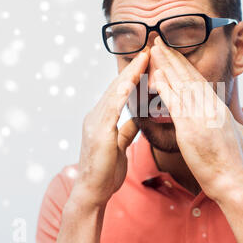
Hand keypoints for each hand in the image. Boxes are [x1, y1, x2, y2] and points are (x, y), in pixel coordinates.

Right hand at [70, 48, 149, 207]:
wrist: (92, 192)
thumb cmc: (106, 171)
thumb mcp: (119, 145)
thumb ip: (126, 129)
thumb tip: (137, 117)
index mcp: (102, 118)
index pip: (121, 91)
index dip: (134, 75)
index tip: (148, 61)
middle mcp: (96, 116)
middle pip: (117, 86)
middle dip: (133, 68)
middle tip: (149, 50)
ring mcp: (95, 123)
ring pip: (115, 92)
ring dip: (130, 74)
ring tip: (144, 58)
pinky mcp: (98, 133)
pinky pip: (111, 109)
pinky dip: (121, 94)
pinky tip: (130, 82)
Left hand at [150, 38, 242, 201]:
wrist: (233, 181)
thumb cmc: (236, 166)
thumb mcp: (242, 140)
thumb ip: (237, 129)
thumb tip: (239, 127)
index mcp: (219, 109)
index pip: (200, 81)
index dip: (185, 66)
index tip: (175, 55)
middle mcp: (211, 107)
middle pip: (189, 76)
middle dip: (174, 58)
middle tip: (161, 42)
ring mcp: (201, 116)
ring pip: (181, 84)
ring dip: (166, 64)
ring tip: (155, 49)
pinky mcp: (190, 128)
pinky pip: (174, 102)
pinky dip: (165, 87)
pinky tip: (156, 75)